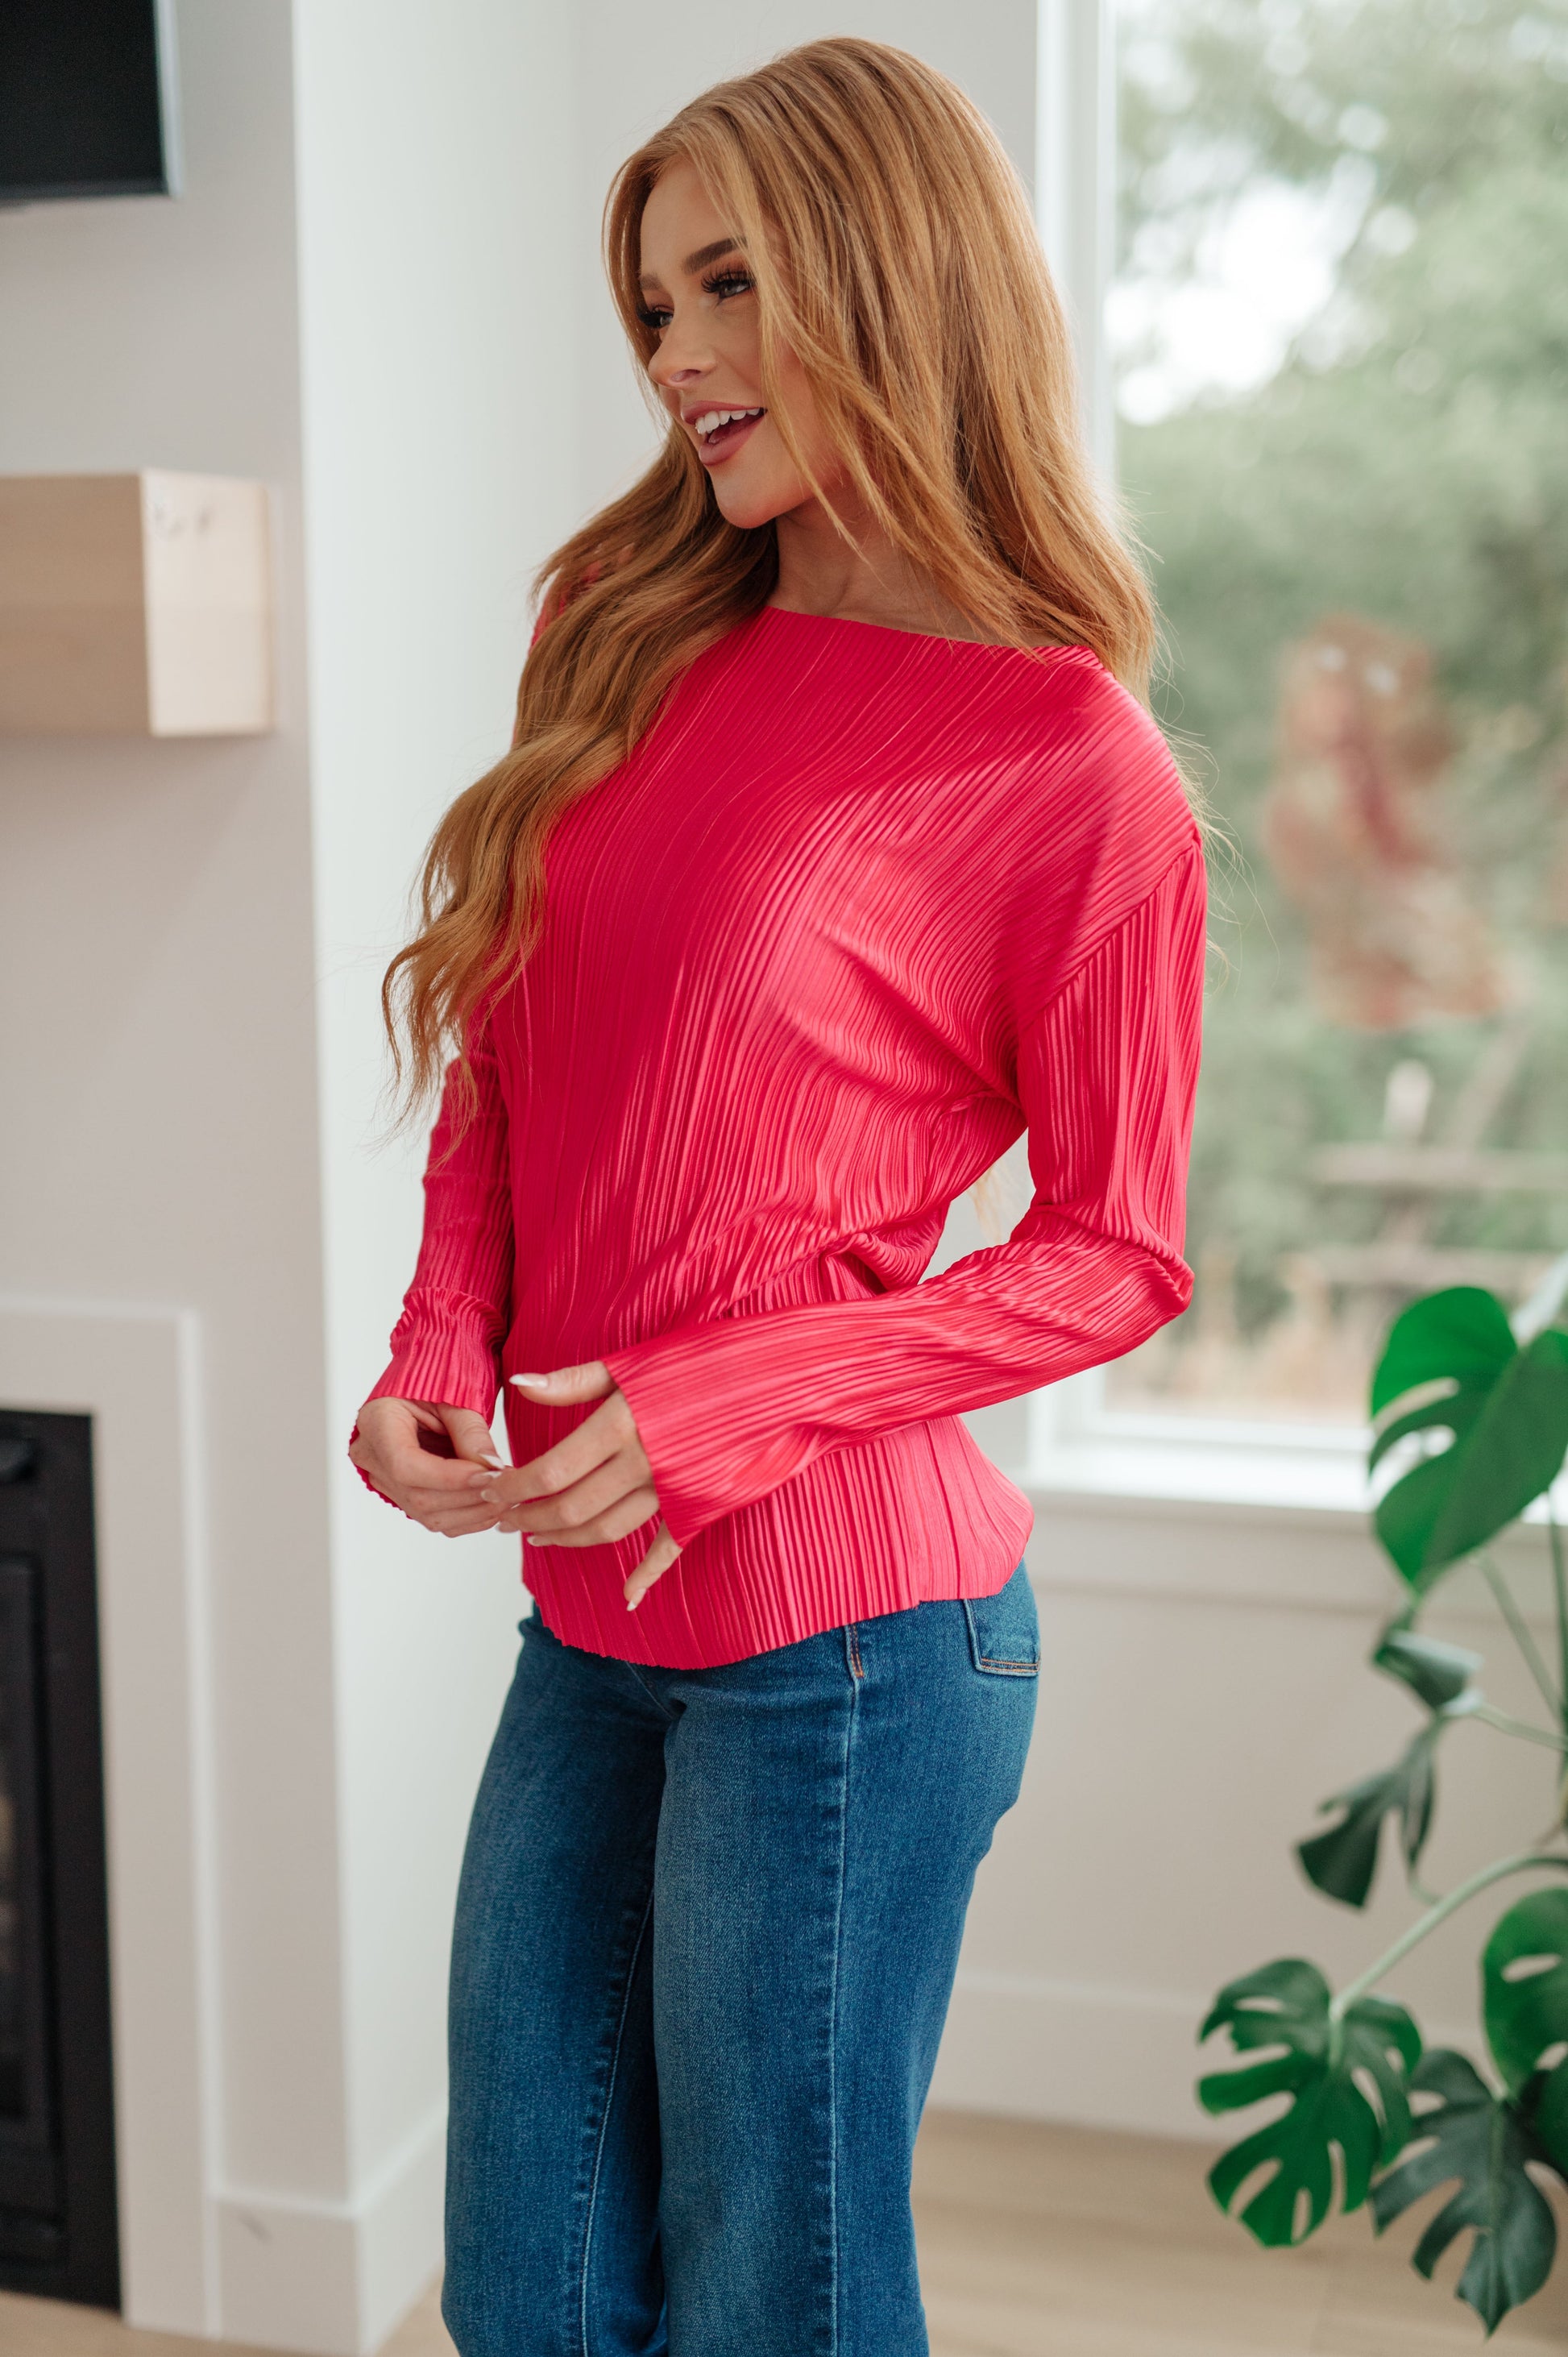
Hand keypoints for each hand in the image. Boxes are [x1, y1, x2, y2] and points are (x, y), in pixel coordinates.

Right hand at [350, 1397, 508, 1536]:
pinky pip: (435, 1518)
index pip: (405, 1465)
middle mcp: (373, 1456)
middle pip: (417, 1496)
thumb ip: (471, 1432)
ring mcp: (385, 1479)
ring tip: (507, 1496)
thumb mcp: (456, 1395)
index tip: (489, 1475)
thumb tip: (492, 1468)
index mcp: (377, 1422)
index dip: (449, 1478)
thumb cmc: (438, 1378)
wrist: (430, 1382)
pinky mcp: (405, 1494)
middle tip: (509, 1486)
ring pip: (427, 1515)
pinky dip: (467, 1517)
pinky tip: (493, 1505)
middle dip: (469, 1496)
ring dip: (473, 1512)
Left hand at [472, 1361, 680, 1611]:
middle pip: (570, 1509)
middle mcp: (643, 1463)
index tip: (489, 1487)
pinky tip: (628, 1595)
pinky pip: (667, 1549)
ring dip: (565, 1540)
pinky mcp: (700, 1505)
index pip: (550, 1471)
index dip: (512, 1486)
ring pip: (606, 1531)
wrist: (778, 1378)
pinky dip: (646, 1575)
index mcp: (621, 1425)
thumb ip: (574, 1382)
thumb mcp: (634, 1363)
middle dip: (527, 1518)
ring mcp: (672, 1490)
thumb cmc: (702, 1359)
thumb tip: (519, 1387)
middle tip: (503, 1517)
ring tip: (539, 1537)